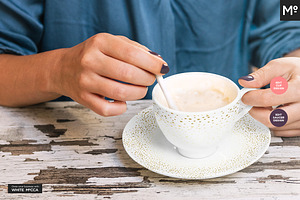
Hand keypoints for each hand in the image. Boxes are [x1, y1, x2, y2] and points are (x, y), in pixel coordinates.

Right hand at [50, 33, 167, 115]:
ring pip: (121, 93)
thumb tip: (158, 61)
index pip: (132, 54)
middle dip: (147, 79)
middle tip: (150, 79)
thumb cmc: (94, 55)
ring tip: (140, 88)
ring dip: (138, 93)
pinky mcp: (83, 98)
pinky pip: (108, 109)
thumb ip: (135, 49)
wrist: (63, 68)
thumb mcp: (112, 43)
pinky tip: (123, 100)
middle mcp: (90, 60)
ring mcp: (85, 81)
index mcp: (100, 42)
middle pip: (128, 74)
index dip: (152, 64)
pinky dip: (121, 107)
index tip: (163, 68)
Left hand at [239, 57, 299, 136]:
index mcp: (299, 89)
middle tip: (250, 103)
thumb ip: (262, 75)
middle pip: (271, 119)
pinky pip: (281, 131)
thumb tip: (244, 82)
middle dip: (255, 112)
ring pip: (275, 127)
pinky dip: (273, 122)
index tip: (245, 95)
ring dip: (264, 116)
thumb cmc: (297, 71)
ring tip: (266, 103)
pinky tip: (274, 110)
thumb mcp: (281, 66)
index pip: (267, 99)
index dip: (251, 98)